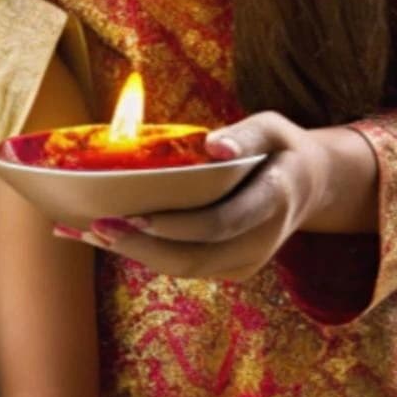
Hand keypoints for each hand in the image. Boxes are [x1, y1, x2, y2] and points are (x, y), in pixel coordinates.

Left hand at [62, 111, 373, 281]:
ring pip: (186, 268)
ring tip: (85, 232)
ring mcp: (247, 260)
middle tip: (94, 226)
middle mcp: (262, 241)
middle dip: (142, 246)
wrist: (310, 186)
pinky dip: (145, 254)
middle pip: (196, 256)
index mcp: (274, 201)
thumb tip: (215, 145)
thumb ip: (246, 135)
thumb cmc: (281, 148)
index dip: (176, 224)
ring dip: (135, 254)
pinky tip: (106, 237)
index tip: (134, 214)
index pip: (220, 222)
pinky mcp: (231, 267)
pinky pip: (186, 266)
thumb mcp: (273, 128)